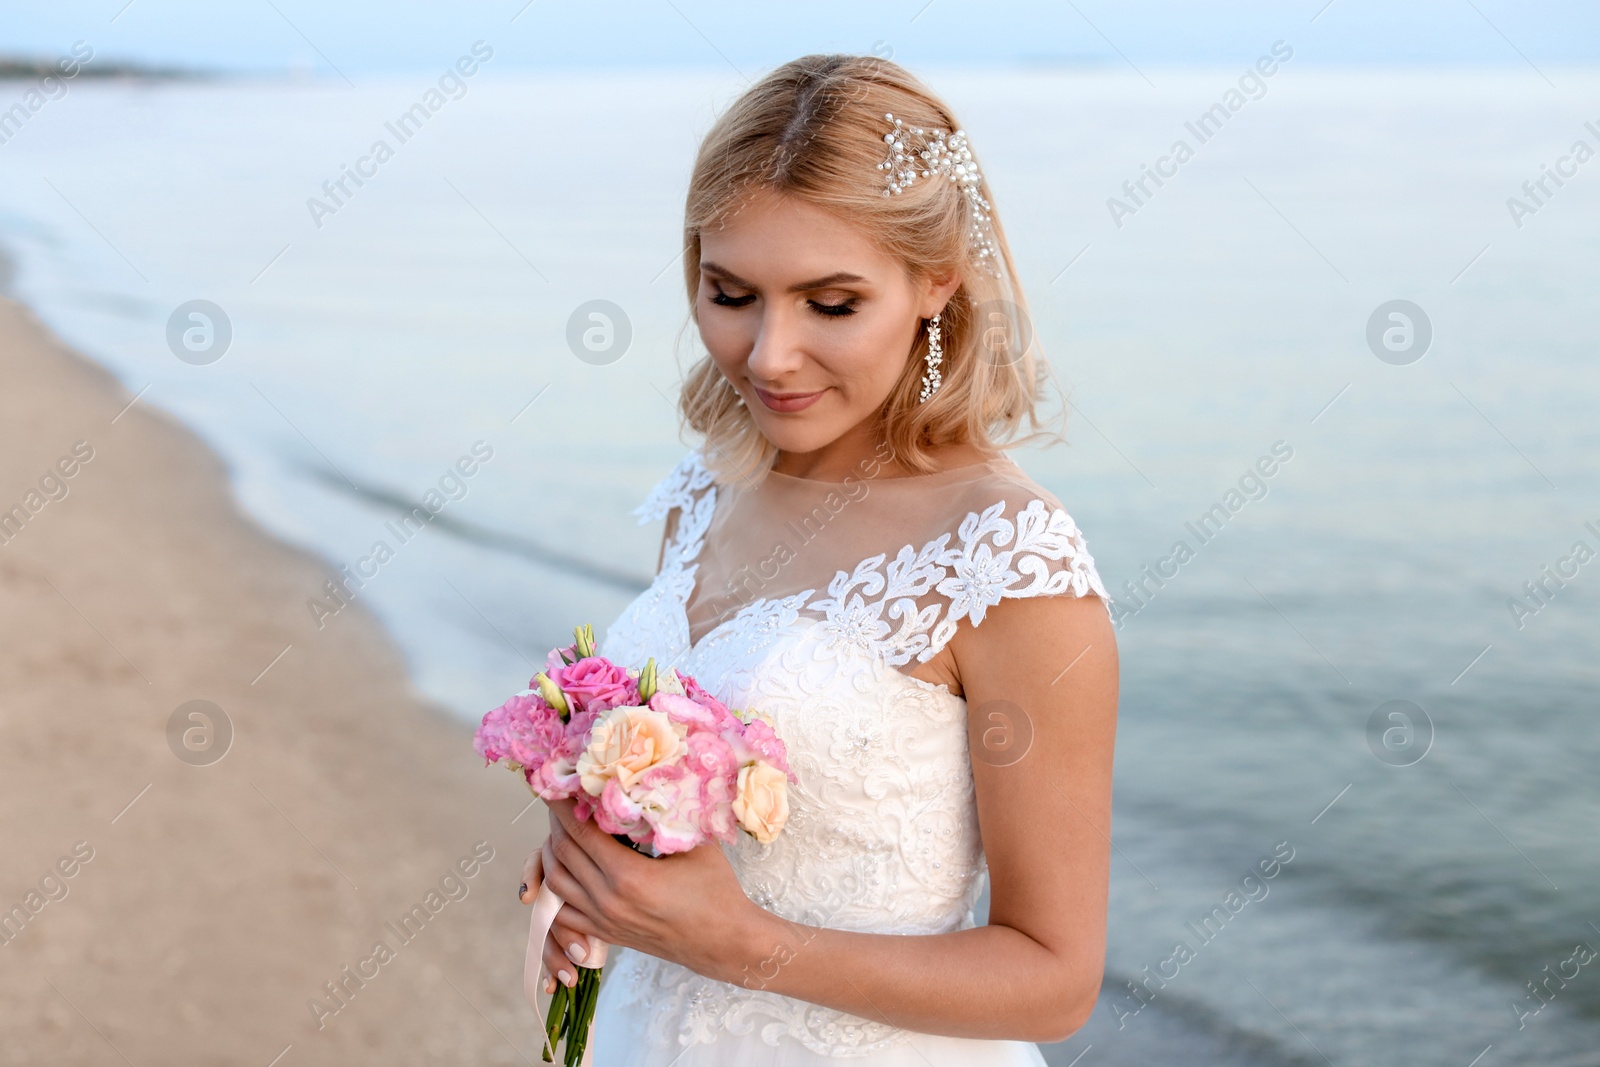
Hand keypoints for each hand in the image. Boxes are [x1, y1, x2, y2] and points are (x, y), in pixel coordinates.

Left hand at [527, 797, 765, 986]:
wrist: (724, 942)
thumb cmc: (716, 892)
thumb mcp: (695, 844)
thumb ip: (666, 816)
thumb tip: (644, 784)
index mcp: (628, 875)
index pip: (581, 832)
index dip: (564, 806)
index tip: (557, 784)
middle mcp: (607, 900)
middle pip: (563, 854)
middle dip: (557, 824)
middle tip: (560, 801)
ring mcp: (603, 920)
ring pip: (556, 884)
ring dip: (552, 855)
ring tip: (561, 832)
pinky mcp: (606, 934)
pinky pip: (562, 914)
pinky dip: (554, 892)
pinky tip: (563, 872)